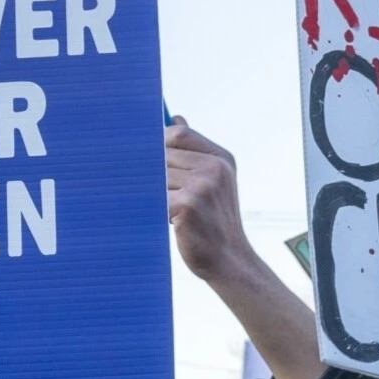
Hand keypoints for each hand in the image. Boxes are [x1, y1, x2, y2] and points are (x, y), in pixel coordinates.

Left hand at [165, 119, 262, 284]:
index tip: (148, 156)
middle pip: (162, 154)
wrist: (230, 261)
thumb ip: (194, 152)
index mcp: (221, 159)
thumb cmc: (215, 222)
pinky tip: (170, 222)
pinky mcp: (187, 205)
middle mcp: (214, 168)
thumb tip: (176, 118)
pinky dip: (155, 210)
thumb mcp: (214, 182)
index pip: (179, 133)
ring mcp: (202, 186)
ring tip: (172, 212)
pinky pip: (155, 198)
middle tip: (158, 192)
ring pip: (156, 178)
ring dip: (156, 194)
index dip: (159, 143)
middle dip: (154, 173)